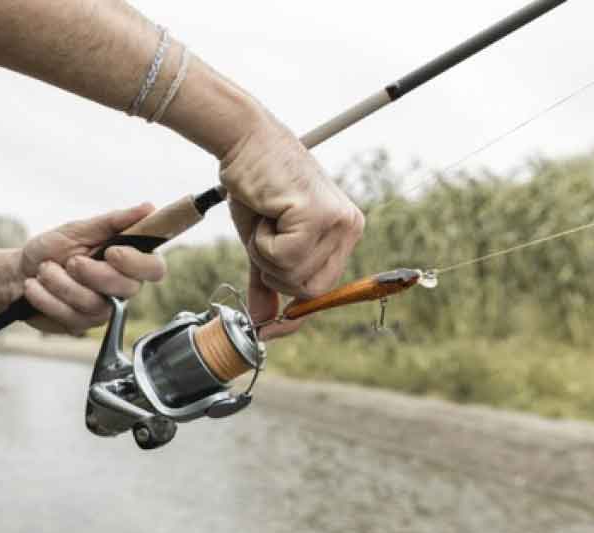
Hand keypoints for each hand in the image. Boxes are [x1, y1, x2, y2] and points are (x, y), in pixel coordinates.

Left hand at [17, 204, 165, 334]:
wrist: (18, 273)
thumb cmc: (52, 249)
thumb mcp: (79, 229)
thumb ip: (113, 222)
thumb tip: (148, 208)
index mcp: (127, 261)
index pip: (154, 268)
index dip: (136, 262)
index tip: (111, 252)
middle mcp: (120, 288)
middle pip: (127, 288)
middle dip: (92, 273)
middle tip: (70, 261)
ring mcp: (102, 309)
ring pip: (93, 303)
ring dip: (60, 282)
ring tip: (44, 270)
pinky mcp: (81, 324)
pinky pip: (70, 315)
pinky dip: (46, 297)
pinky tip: (36, 286)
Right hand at [220, 115, 364, 338]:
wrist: (244, 143)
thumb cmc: (255, 188)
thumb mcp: (262, 243)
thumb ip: (268, 282)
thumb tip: (262, 324)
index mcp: (344, 233)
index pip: (323, 291)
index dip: (294, 312)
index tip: (269, 329)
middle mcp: (349, 227)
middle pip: (311, 291)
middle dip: (277, 275)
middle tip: (264, 240)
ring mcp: (338, 221)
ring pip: (297, 277)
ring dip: (267, 256)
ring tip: (266, 220)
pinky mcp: (319, 215)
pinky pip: (285, 257)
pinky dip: (264, 243)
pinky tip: (268, 212)